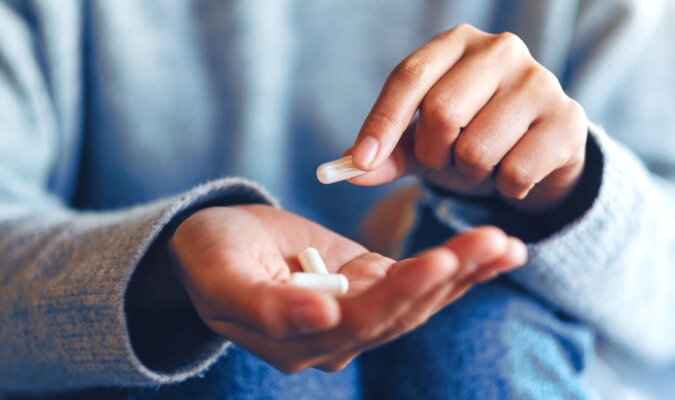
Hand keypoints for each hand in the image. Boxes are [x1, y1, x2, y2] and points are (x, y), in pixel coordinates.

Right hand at [169, 204, 526, 371]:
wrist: (213, 244)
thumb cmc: (208, 257)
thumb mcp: (222, 277)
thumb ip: (266, 305)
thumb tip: (322, 317)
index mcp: (300, 339)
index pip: (360, 322)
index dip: (400, 295)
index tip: (437, 262)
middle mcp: (336, 335)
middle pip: (402, 311)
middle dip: (449, 276)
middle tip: (494, 242)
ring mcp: (355, 310)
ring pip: (419, 297)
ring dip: (463, 271)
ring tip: (506, 245)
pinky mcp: (367, 282)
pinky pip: (416, 278)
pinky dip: (455, 265)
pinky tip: (493, 251)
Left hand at [349, 24, 587, 211]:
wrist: (537, 151)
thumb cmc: (471, 137)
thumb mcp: (422, 142)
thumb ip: (385, 154)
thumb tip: (346, 172)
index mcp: (457, 43)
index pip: (409, 76)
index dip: (381, 122)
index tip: (361, 160)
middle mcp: (500, 50)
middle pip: (440, 113)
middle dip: (434, 154)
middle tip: (447, 158)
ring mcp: (540, 81)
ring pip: (476, 149)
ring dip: (470, 173)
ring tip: (484, 163)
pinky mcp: (568, 120)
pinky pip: (515, 173)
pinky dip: (505, 187)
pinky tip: (515, 172)